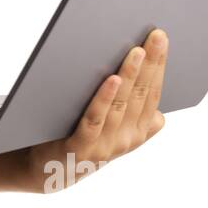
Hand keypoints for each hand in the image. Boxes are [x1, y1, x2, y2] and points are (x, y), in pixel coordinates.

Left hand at [22, 27, 168, 191]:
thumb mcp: (113, 128)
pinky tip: (110, 79)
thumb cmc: (81, 138)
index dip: (158, 66)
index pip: (152, 94)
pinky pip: (94, 120)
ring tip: (135, 52)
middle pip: (140, 96)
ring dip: (129, 76)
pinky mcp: (80, 148)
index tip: (161, 38)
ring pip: (121, 105)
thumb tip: (152, 84)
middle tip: (155, 36)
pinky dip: (104, 99)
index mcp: (137, 132)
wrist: (46, 171)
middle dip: (150, 63)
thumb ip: (134, 112)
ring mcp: (104, 146)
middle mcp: (126, 140)